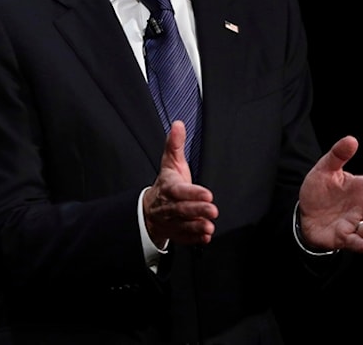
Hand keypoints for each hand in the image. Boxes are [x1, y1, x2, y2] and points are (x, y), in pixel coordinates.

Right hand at [142, 121, 217, 247]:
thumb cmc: (166, 184)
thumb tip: (178, 124)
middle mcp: (169, 206)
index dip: (193, 193)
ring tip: (209, 226)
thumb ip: (175, 144)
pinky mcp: (175, 233)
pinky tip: (206, 237)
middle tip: (213, 210)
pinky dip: (194, 239)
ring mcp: (171, 221)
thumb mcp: (170, 163)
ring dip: (196, 226)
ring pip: (183, 225)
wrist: (149, 209)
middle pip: (182, 208)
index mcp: (169, 187)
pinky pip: (183, 238)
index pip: (180, 190)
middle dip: (197, 210)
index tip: (207, 194)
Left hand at [298, 135, 362, 253]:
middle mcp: (362, 207)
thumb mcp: (324, 169)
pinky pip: (356, 242)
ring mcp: (354, 223)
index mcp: (361, 188)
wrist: (304, 212)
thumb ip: (337, 155)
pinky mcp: (345, 238)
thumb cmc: (320, 189)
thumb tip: (351, 139)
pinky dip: (362, 245)